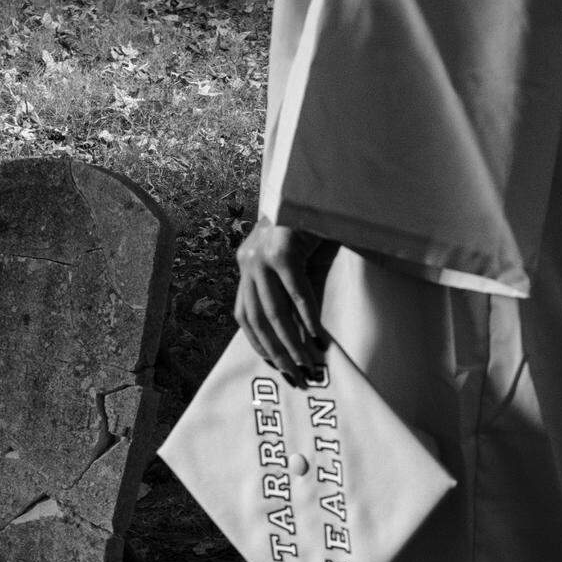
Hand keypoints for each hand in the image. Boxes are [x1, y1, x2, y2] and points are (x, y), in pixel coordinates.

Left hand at [233, 216, 325, 384]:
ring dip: (292, 343)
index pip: (243, 313)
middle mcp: (248, 261)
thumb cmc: (312, 223)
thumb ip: (292, 291)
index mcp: (247, 263)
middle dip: (276, 352)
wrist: (318, 186)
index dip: (256, 342)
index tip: (274, 363)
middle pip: (257, 320)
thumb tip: (303, 334)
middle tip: (294, 375)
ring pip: (275, 313)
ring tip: (308, 363)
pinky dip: (307, 319)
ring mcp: (264, 255)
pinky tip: (317, 338)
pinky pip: (297, 294)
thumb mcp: (298, 261)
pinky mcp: (284, 250)